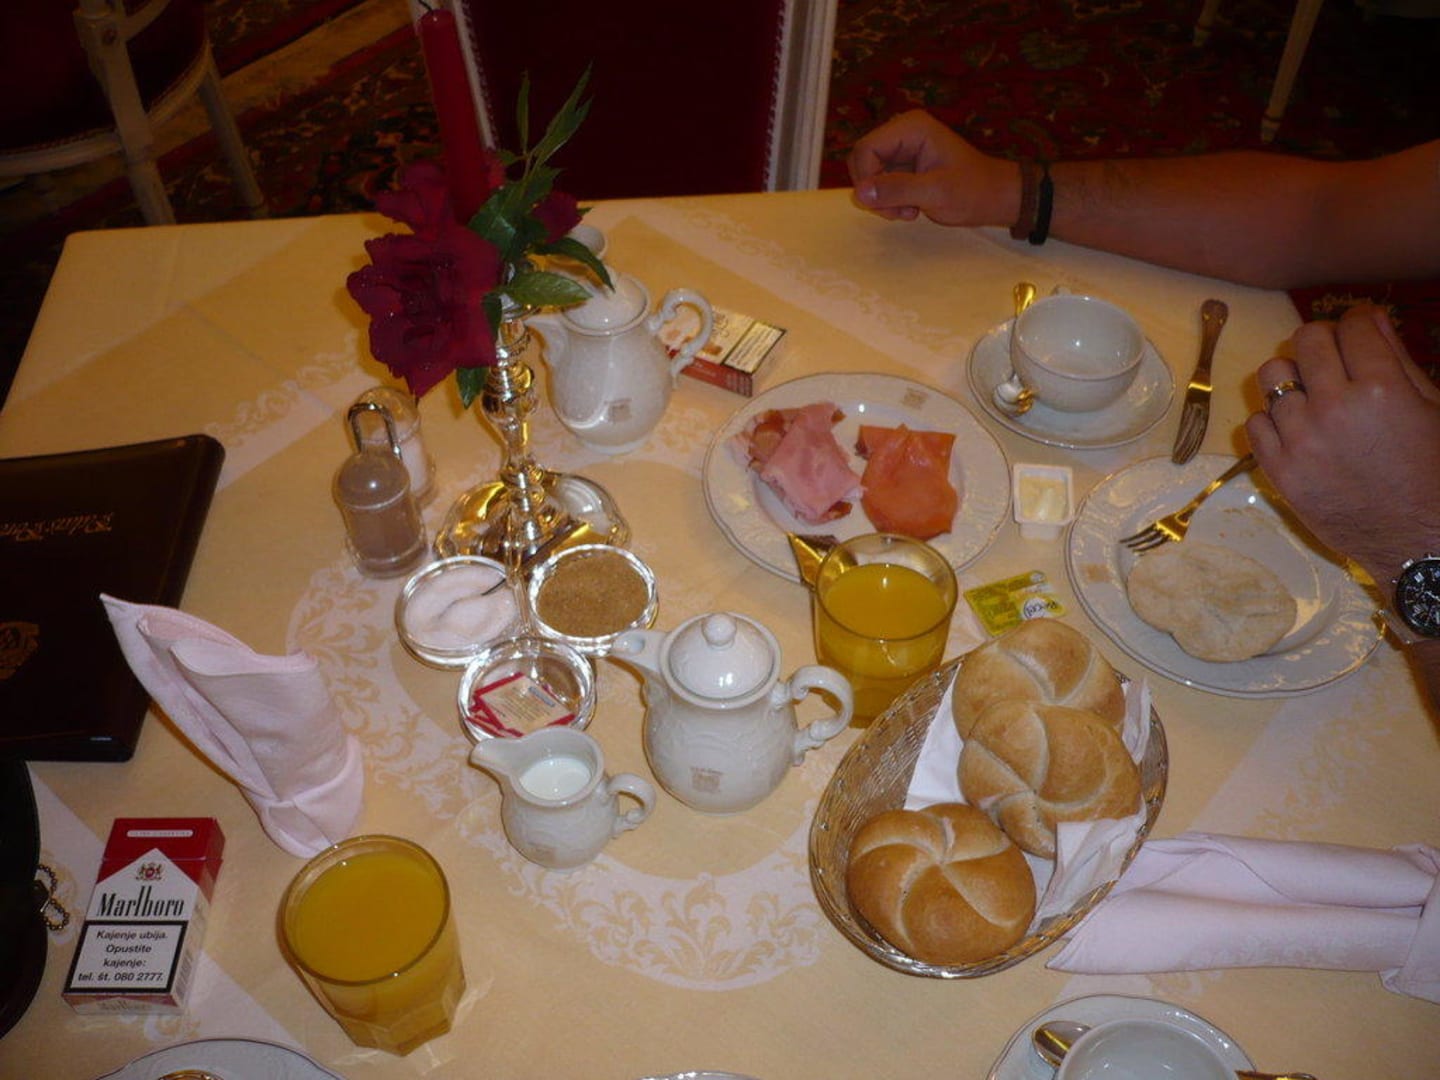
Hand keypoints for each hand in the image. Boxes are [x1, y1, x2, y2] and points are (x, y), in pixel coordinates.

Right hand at [847, 110, 1015, 226]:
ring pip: (868, 176)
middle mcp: (902, 133)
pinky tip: (911, 209)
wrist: (994, 199)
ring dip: (883, 200)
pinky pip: (880, 185)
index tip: (886, 204)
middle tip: (899, 212)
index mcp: (911, 127)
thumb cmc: (972, 191)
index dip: (867, 179)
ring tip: (909, 212)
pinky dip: (889, 202)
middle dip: (875, 191)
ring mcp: (901, 150)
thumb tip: (859, 193)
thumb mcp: (936, 192)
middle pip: (862, 162)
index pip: (865, 149)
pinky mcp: (902, 167)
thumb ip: (897, 189)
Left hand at [1244, 304, 1439, 585]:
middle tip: (1335, 360)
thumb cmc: (1434, 470)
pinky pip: (1255, 423)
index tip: (1359, 332)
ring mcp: (1300, 441)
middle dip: (1323, 343)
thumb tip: (1368, 316)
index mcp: (1381, 388)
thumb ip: (1396, 357)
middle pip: (1305, 341)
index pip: (1351, 326)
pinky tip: (1298, 429)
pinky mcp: (1279, 471)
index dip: (1357, 323)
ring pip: (1272, 377)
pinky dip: (1274, 421)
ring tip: (1312, 395)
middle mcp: (1333, 408)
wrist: (1418, 540)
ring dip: (1293, 379)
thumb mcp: (1431, 406)